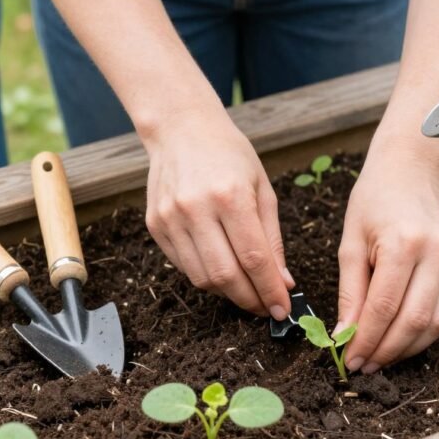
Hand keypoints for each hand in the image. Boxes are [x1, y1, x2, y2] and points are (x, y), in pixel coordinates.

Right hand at [142, 110, 294, 318]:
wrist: (181, 129)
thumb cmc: (229, 155)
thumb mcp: (262, 189)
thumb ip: (272, 239)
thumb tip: (282, 283)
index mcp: (230, 196)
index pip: (254, 259)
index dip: (270, 291)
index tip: (283, 309)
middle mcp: (196, 209)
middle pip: (225, 276)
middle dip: (250, 300)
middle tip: (266, 307)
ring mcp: (171, 218)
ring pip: (201, 278)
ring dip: (228, 293)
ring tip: (246, 289)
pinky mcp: (155, 225)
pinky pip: (183, 266)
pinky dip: (206, 277)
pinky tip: (221, 269)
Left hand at [337, 141, 438, 373]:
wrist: (412, 168)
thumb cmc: (374, 200)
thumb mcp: (350, 242)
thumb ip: (350, 292)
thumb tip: (345, 336)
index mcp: (404, 243)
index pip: (384, 307)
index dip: (366, 340)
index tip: (349, 359)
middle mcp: (438, 253)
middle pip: (414, 321)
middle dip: (386, 351)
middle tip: (364, 365)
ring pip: (437, 323)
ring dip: (408, 348)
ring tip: (381, 357)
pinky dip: (427, 333)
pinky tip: (404, 340)